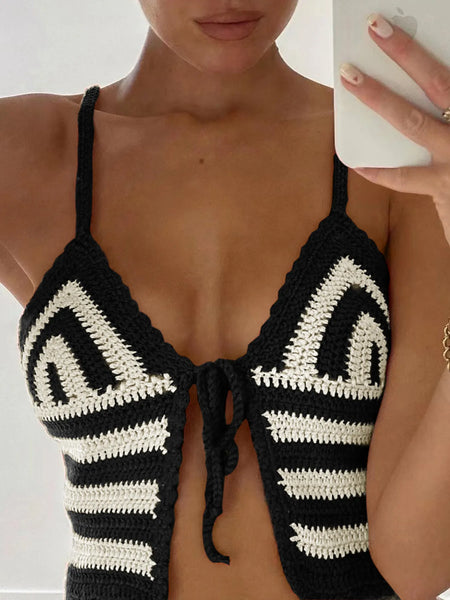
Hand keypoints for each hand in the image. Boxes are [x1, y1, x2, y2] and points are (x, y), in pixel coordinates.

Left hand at [339, 13, 449, 246]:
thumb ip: (447, 107)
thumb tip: (434, 93)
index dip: (422, 51)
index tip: (395, 29)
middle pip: (438, 82)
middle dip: (407, 53)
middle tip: (376, 28)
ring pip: (413, 122)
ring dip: (379, 97)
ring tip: (351, 79)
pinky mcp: (442, 188)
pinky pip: (403, 177)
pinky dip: (378, 170)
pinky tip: (356, 161)